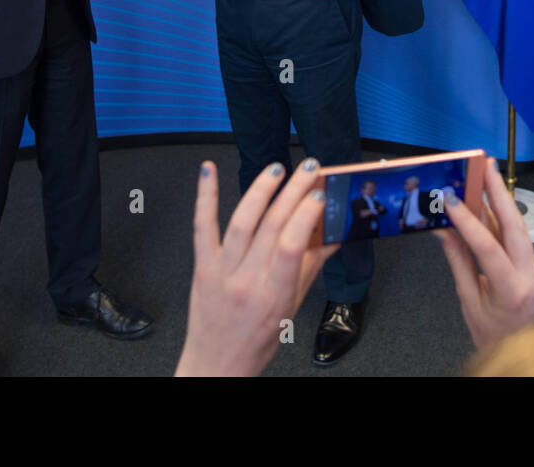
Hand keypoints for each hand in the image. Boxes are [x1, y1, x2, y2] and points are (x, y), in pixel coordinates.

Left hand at [175, 159, 338, 376]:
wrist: (215, 366)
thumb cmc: (256, 342)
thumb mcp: (291, 309)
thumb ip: (309, 269)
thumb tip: (331, 237)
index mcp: (274, 296)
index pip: (292, 247)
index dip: (307, 216)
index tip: (321, 195)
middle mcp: (247, 282)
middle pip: (272, 226)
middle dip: (294, 191)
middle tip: (309, 170)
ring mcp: (221, 273)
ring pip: (242, 221)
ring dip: (261, 188)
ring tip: (278, 168)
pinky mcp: (202, 266)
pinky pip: (202, 226)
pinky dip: (205, 195)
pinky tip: (208, 171)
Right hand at [436, 156, 533, 349]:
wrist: (518, 347)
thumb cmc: (492, 333)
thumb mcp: (468, 300)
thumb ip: (458, 262)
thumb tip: (445, 230)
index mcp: (511, 290)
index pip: (488, 248)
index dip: (468, 222)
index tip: (451, 201)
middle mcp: (530, 277)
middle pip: (515, 226)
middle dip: (498, 193)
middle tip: (485, 167)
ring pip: (517, 227)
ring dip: (501, 200)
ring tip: (487, 176)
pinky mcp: (533, 265)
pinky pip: (516, 236)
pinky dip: (501, 218)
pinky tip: (488, 202)